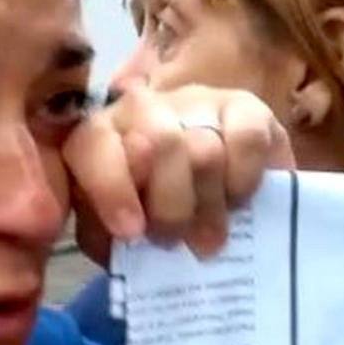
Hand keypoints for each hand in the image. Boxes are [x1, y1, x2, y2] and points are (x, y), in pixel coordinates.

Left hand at [63, 84, 294, 265]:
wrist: (198, 195)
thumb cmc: (142, 216)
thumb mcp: (110, 231)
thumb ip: (104, 231)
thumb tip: (127, 234)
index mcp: (97, 136)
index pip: (95, 146)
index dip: (113, 189)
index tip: (132, 232)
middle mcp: (141, 109)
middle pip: (160, 145)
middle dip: (170, 207)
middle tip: (174, 242)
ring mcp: (193, 102)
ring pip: (205, 150)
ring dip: (208, 206)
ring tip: (207, 238)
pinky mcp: (243, 107)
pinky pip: (248, 141)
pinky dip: (244, 182)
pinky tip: (234, 202)